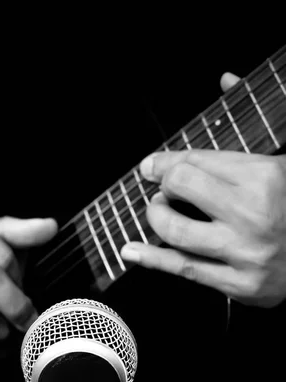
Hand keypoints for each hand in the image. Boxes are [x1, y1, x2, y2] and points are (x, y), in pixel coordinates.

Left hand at [120, 73, 285, 307]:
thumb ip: (255, 121)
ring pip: (175, 230)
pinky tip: (132, 251)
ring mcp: (244, 251)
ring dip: (156, 216)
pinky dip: (151, 259)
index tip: (152, 166)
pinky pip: (184, 270)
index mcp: (266, 177)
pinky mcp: (239, 283)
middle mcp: (253, 214)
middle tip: (162, 189)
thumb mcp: (284, 160)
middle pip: (181, 187)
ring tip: (159, 211)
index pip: (197, 161)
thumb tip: (225, 77)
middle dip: (163, 185)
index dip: (166, 162)